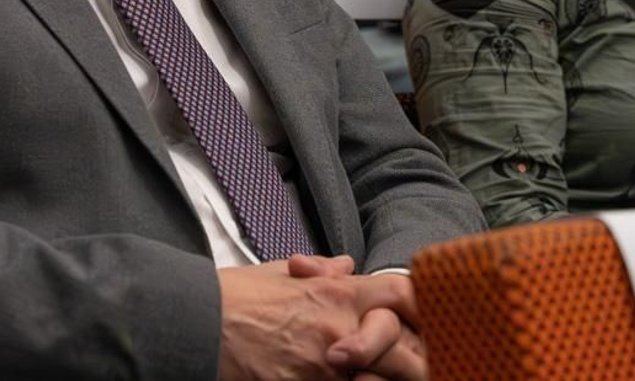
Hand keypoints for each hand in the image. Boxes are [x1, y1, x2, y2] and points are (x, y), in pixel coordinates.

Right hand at [217, 264, 421, 380]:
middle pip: (404, 350)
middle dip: (418, 365)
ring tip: (391, 379)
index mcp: (335, 292)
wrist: (195, 324)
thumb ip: (319, 272)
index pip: (402, 293)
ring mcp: (325, 364)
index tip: (440, 321)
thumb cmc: (232, 299)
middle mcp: (339, 326)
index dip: (427, 307)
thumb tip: (347, 265)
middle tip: (430, 370)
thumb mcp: (278, 273)